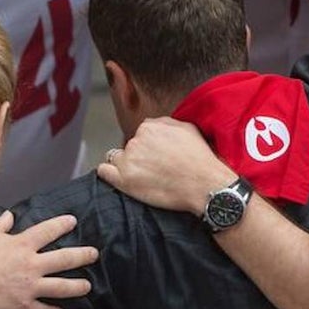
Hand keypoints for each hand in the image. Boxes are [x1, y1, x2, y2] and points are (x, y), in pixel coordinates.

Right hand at [0, 211, 97, 308]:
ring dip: (76, 287)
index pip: (47, 231)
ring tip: (87, 286)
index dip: (61, 224)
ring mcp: (30, 287)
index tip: (73, 221)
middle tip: (94, 254)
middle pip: (64, 259)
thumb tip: (9, 215)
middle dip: (82, 256)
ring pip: (61, 287)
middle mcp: (31, 265)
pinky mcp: (23, 307)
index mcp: (22, 244)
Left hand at [97, 117, 234, 215]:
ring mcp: (128, 160)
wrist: (204, 185)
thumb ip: (165, 124)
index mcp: (149, 127)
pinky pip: (104, 171)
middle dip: (138, 157)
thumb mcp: (187, 129)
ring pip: (115, 158)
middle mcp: (136, 140)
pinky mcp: (124, 180)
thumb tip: (153, 126)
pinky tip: (122, 179)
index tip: (157, 157)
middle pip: (129, 147)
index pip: (141, 134)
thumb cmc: (200, 159)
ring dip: (125, 166)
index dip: (149, 147)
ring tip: (143, 178)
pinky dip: (110, 174)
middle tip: (154, 170)